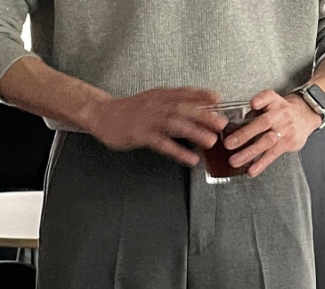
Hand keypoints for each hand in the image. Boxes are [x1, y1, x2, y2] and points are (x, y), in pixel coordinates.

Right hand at [85, 88, 228, 166]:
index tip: (218, 99)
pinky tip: (190, 159)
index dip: (202, 95)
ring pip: (175, 124)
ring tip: (211, 141)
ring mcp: (148, 119)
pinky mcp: (141, 135)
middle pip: (184, 108)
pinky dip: (178, 151)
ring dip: (195, 132)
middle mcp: (156, 104)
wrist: (102, 115)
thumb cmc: (129, 112)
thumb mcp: (151, 102)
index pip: (184, 92)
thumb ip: (169, 105)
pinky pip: (162, 143)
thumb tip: (191, 111)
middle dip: (205, 115)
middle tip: (222, 124)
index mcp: (160, 96)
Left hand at [223, 90, 322, 177]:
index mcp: (274, 102)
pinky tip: (252, 170)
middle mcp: (280, 115)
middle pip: (263, 124)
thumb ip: (257, 109)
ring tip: (235, 160)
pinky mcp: (288, 143)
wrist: (305, 115)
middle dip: (244, 134)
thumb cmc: (283, 111)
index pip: (268, 98)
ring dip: (249, 153)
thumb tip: (234, 121)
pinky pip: (272, 154)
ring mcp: (285, 130)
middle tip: (229, 144)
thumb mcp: (272, 102)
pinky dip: (261, 163)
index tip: (253, 104)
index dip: (261, 100)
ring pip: (266, 142)